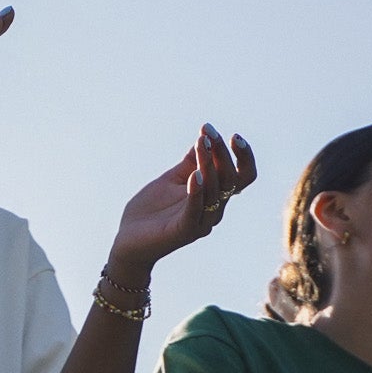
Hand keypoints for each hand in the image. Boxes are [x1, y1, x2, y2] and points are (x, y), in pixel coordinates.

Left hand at [105, 125, 257, 282]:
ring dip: (208, 164)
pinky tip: (193, 174)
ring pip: (215, 192)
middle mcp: (214, 210)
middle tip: (207, 132)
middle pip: (231, 179)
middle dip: (221, 152)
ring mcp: (200, 222)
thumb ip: (189, 163)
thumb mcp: (172, 180)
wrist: (128, 240)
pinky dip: (196, 192)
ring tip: (200, 143)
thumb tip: (203, 138)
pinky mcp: (183, 232)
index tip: (233, 135)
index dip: (243, 156)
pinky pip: (195, 211)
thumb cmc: (151, 211)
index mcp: (214, 196)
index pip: (242, 176)